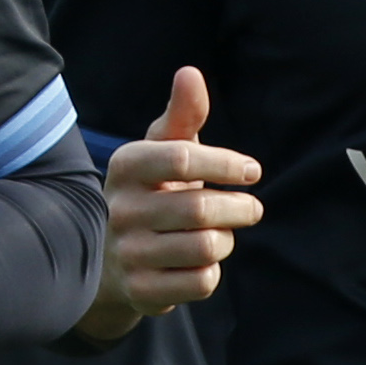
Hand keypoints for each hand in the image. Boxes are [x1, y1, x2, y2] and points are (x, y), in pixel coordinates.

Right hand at [79, 67, 263, 342]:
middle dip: (239, 209)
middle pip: (201, 209)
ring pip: (205, 248)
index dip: (227, 164)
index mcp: (126, 166)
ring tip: (222, 235)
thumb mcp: (162, 149)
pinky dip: (213, 272)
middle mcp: (120, 209)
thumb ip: (182, 114)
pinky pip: (200, 282)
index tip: (253, 172)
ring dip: (226, 241)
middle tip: (252, 209)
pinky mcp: (140, 291)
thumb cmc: (152, 190)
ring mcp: (128, 253)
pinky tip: (203, 263)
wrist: (111, 258)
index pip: (183, 158)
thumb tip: (190, 73)